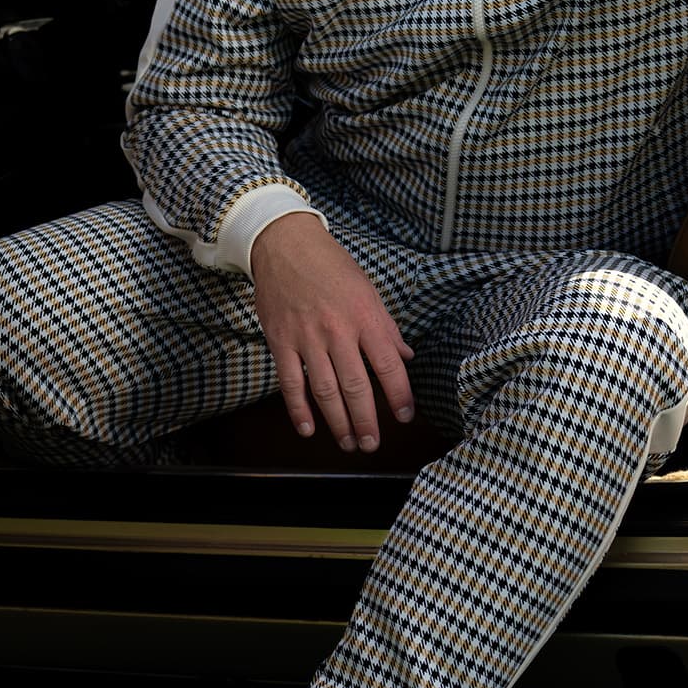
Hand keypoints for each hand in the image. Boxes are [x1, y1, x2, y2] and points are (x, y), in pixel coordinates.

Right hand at [248, 213, 415, 452]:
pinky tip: (309, 429)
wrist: (285, 244)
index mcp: (365, 316)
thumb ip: (386, 328)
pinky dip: (299, 410)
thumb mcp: (368, 290)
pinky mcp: (281, 341)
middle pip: (356, 386)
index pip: (389, 365)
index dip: (399, 395)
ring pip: (325, 390)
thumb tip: (406, 357)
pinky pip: (290, 383)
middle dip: (367, 421)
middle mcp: (338, 330)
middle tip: (373, 444)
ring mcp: (307, 337)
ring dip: (338, 422)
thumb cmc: (330, 265)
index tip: (405, 416)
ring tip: (349, 443)